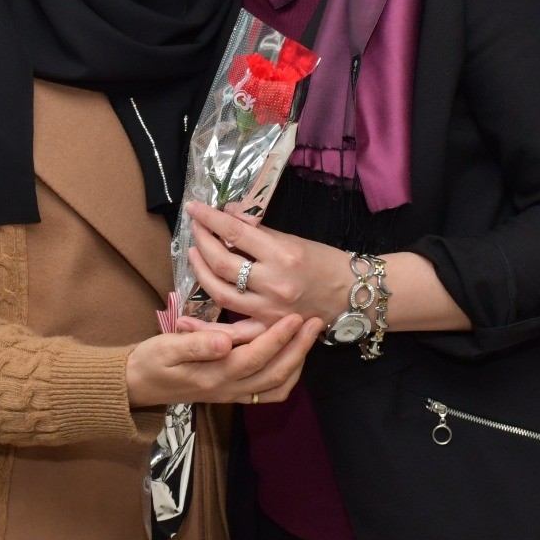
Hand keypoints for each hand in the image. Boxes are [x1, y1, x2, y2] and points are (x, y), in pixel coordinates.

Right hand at [125, 313, 322, 407]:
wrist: (137, 386)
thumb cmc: (151, 361)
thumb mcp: (165, 348)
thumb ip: (195, 344)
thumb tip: (225, 340)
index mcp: (213, 375)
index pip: (254, 357)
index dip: (277, 338)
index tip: (295, 317)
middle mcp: (228, 389)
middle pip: (274, 374)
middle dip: (298, 348)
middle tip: (315, 321)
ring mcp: (232, 394)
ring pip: (276, 386)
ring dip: (297, 362)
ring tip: (309, 336)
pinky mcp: (233, 394)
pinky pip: (268, 392)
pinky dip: (286, 376)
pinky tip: (292, 357)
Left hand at [187, 202, 350, 325]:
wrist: (353, 295)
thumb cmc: (325, 263)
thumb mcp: (294, 240)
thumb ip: (259, 231)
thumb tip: (227, 215)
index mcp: (282, 255)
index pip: (235, 232)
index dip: (210, 218)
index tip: (194, 207)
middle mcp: (274, 283)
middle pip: (223, 263)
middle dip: (202, 242)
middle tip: (194, 229)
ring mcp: (270, 310)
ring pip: (221, 293)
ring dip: (200, 273)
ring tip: (193, 256)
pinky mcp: (268, 329)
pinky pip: (233, 332)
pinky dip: (208, 328)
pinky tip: (186, 319)